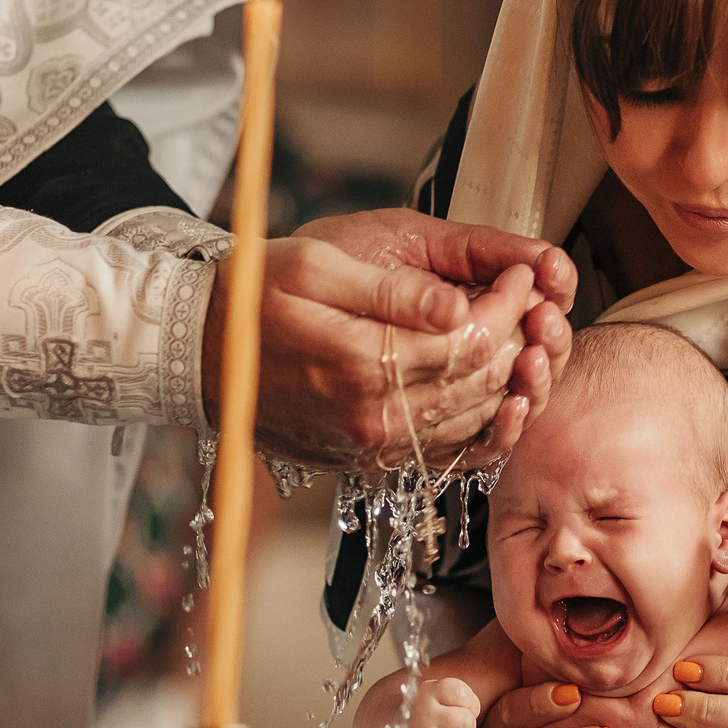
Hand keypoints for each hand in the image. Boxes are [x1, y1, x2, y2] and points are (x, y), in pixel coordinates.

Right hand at [229, 209, 573, 470]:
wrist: (200, 354)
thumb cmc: (254, 296)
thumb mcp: (315, 266)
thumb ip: (394, 291)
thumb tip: (460, 308)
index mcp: (360, 360)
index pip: (471, 339)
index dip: (508, 303)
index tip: (520, 274)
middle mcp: (371, 415)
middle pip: (481, 381)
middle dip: (518, 338)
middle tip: (526, 301)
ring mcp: (371, 445)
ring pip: (475, 420)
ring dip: (510, 380)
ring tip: (518, 336)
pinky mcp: (369, 460)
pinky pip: (451, 454)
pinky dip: (487, 426)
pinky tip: (501, 395)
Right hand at [404, 677, 480, 727]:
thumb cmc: (433, 711)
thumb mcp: (443, 694)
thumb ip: (465, 698)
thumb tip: (474, 711)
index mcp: (428, 693)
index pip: (461, 694)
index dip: (468, 702)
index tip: (457, 706)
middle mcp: (423, 715)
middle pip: (467, 721)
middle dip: (468, 724)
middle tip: (457, 726)